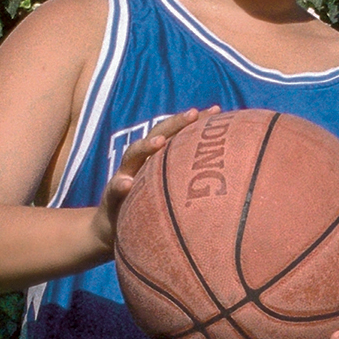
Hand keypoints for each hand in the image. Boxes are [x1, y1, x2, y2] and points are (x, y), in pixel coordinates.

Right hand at [90, 107, 212, 257]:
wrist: (113, 229)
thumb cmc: (147, 208)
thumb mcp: (168, 192)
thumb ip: (186, 179)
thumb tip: (226, 175)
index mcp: (155, 160)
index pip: (175, 134)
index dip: (193, 122)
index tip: (216, 110)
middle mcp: (139, 163)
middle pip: (156, 136)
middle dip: (174, 124)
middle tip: (193, 114)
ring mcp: (123, 178)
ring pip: (132, 157)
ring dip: (145, 147)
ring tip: (160, 142)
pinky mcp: (111, 198)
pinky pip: (114, 191)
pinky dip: (120, 185)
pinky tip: (128, 184)